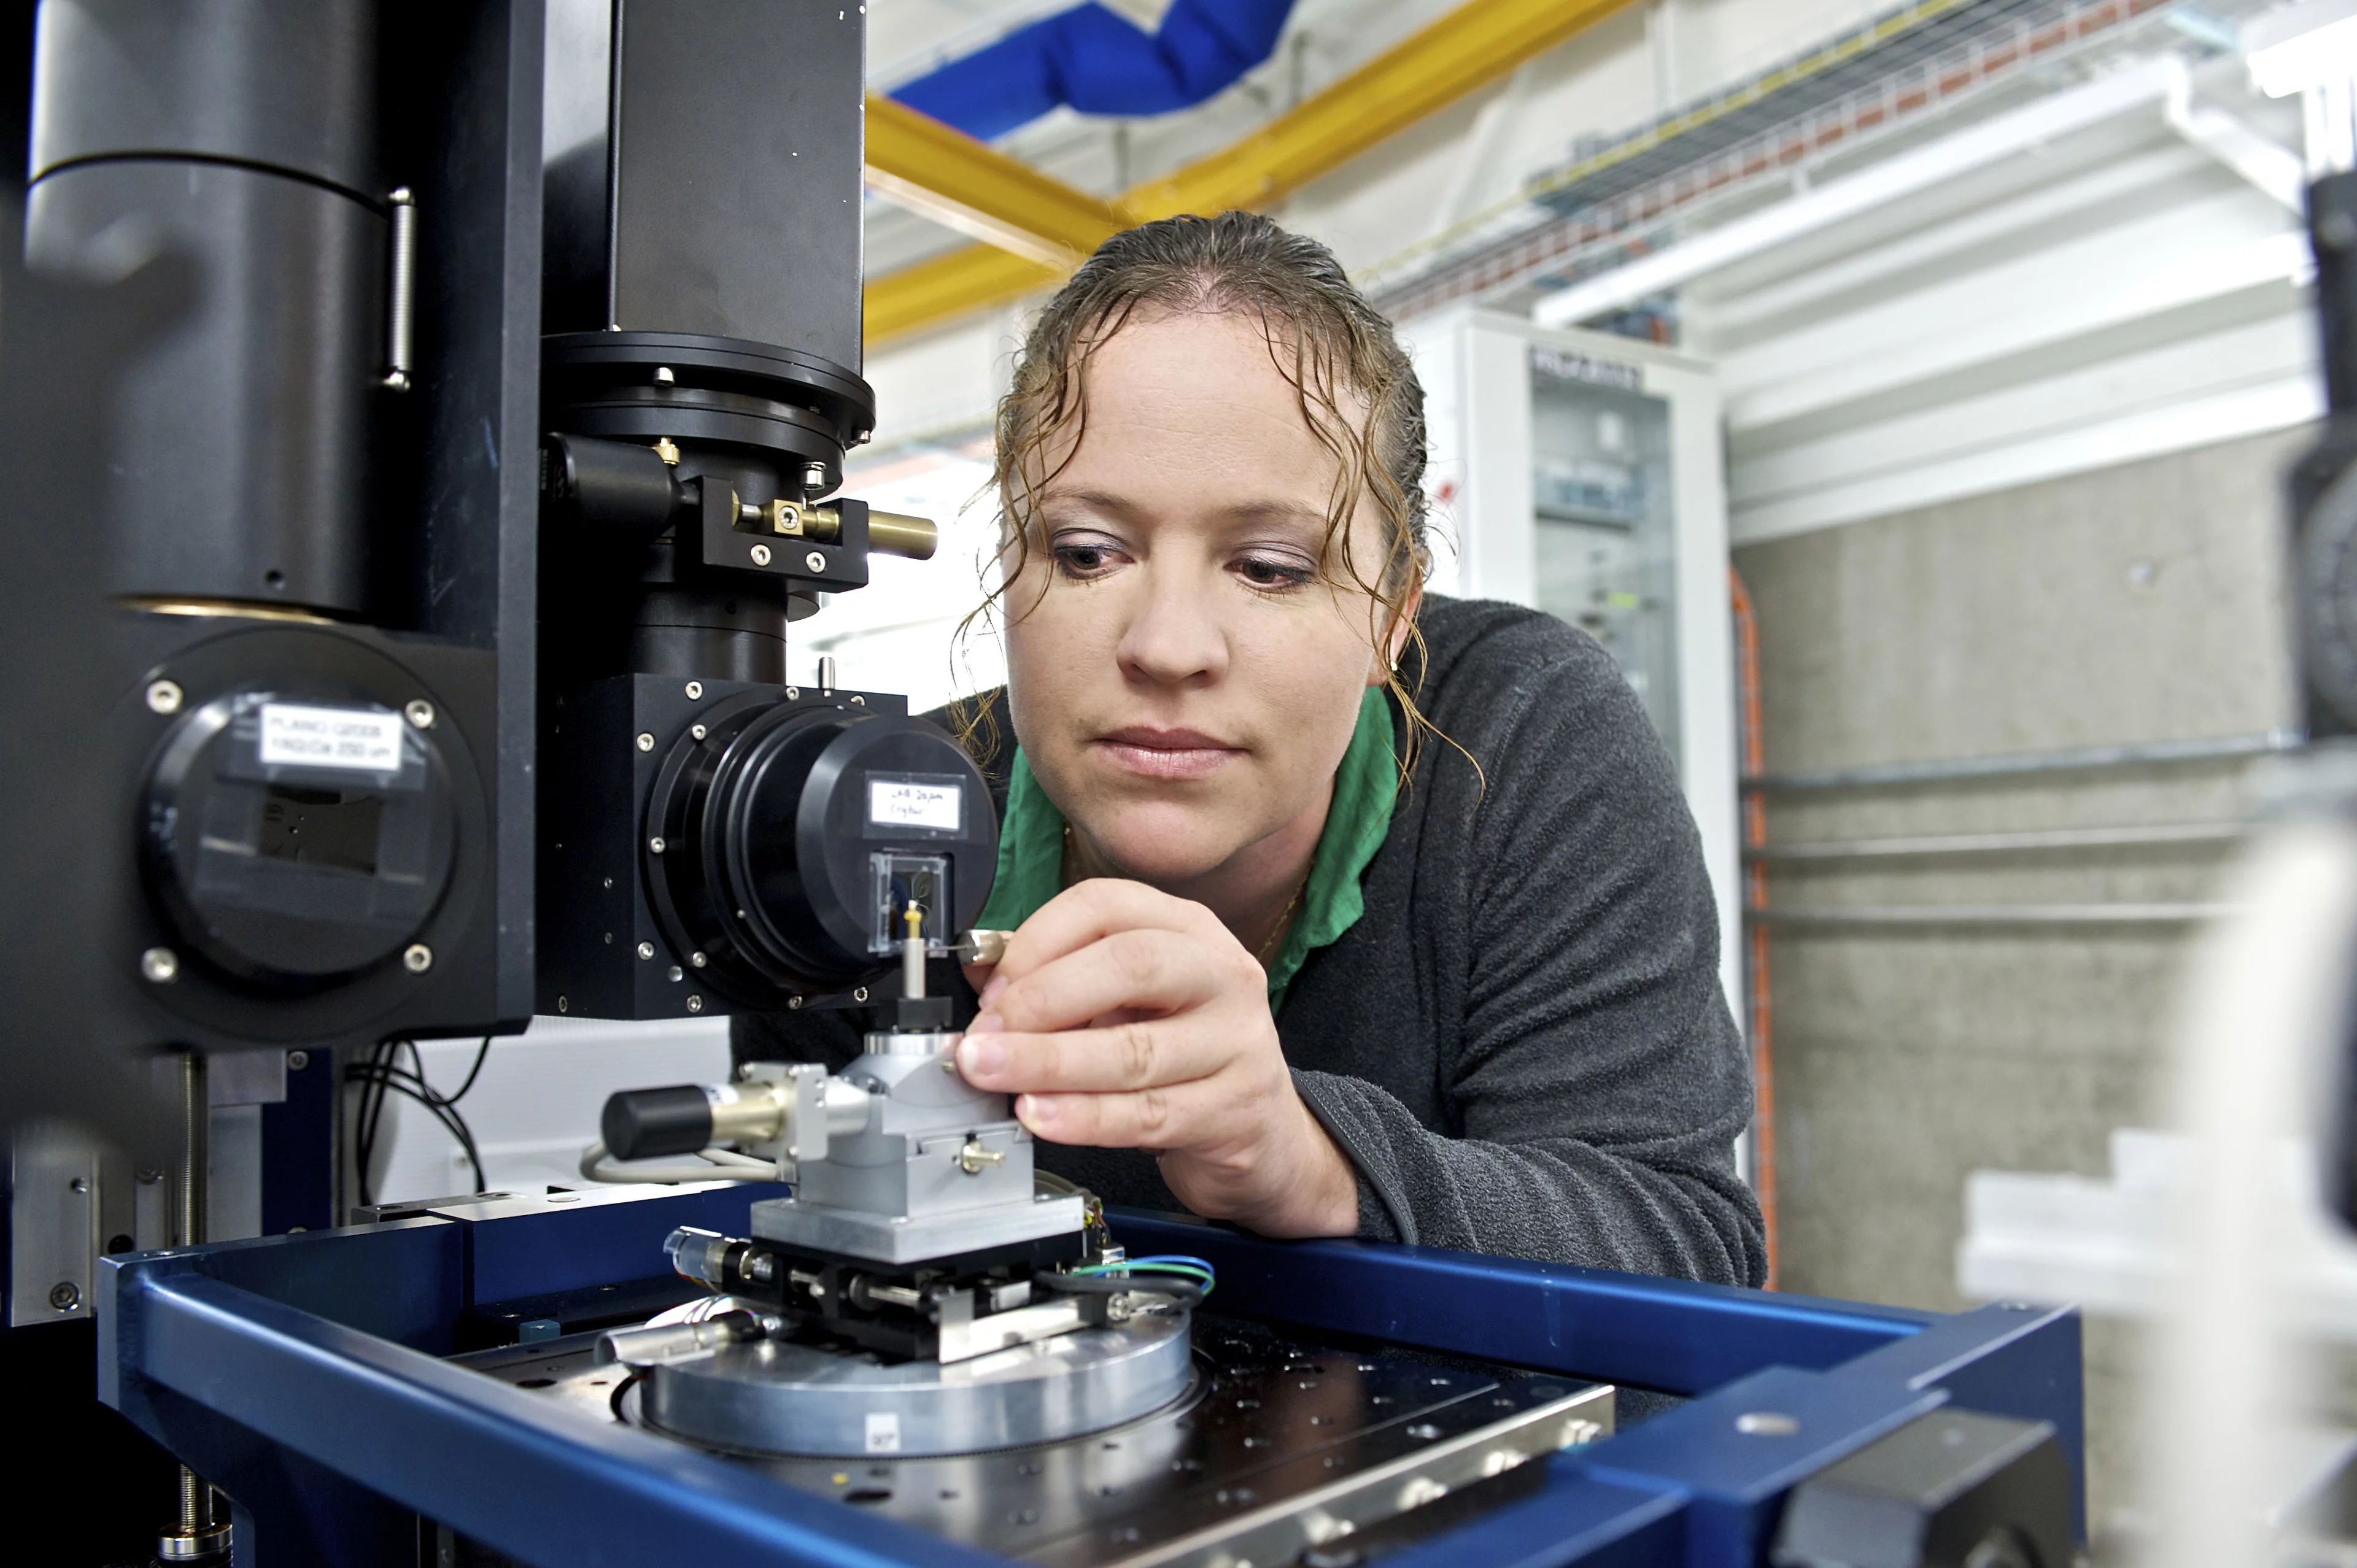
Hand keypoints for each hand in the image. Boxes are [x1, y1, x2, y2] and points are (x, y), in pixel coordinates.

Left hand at [954, 878, 1358, 1238]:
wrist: (1260, 1132)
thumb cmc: (1182, 1054)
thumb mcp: (1128, 1002)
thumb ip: (1059, 982)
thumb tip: (981, 978)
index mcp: (1188, 930)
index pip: (1107, 905)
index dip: (1039, 940)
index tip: (992, 989)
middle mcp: (1222, 974)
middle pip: (1130, 965)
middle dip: (1044, 999)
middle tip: (984, 1035)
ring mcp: (1237, 1043)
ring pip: (1135, 1049)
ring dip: (1049, 1063)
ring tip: (993, 1074)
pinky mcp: (1235, 1111)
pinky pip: (1148, 1114)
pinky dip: (1085, 1117)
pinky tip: (1040, 1115)